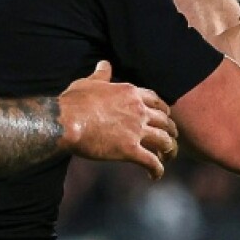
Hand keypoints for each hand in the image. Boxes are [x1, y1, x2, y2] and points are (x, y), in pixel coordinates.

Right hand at [58, 60, 177, 178]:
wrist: (67, 121)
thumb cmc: (75, 101)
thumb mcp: (89, 82)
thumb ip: (101, 74)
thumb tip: (104, 63)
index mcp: (131, 93)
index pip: (156, 100)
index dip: (163, 109)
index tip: (165, 116)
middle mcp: (138, 110)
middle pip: (164, 121)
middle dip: (171, 130)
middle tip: (172, 138)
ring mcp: (136, 130)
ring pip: (164, 140)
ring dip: (169, 150)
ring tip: (167, 157)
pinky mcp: (129, 150)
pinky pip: (151, 161)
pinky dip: (157, 170)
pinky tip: (155, 175)